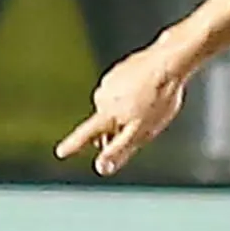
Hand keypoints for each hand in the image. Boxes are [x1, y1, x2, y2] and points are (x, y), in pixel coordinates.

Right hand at [56, 42, 192, 175]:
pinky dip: (133, 94)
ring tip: (150, 105)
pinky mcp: (121, 70)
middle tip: (138, 128)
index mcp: (107, 113)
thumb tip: (101, 168)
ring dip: (127, 111)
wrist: (169, 62)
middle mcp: (103, 96)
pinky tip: (149, 92)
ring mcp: (111, 81)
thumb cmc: (159, 98)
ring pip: (115, 105)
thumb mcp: (140, 132)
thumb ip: (119, 151)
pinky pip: (123, 89)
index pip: (86, 135)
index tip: (61, 152)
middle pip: (104, 122)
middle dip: (116, 129)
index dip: (74, 145)